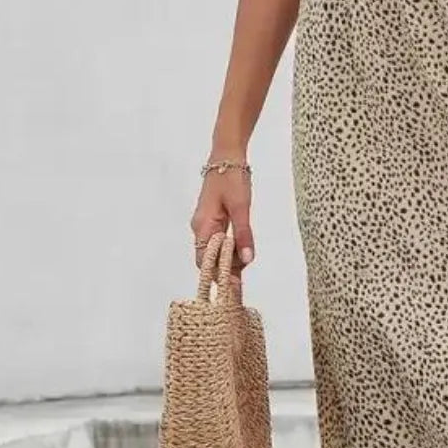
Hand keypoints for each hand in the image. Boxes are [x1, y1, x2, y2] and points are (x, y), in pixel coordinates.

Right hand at [189, 163, 254, 289]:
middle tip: (240, 291)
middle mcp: (201, 228)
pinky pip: (219, 240)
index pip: (205, 261)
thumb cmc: (232, 179)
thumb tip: (246, 260)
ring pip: (215, 250)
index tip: (233, 292)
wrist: (227, 155)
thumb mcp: (241, 207)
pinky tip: (241, 256)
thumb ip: (243, 234)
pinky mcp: (214, 219)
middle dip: (224, 273)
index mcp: (203, 226)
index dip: (218, 277)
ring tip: (243, 277)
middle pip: (209, 259)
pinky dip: (229, 250)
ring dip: (228, 262)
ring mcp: (206, 223)